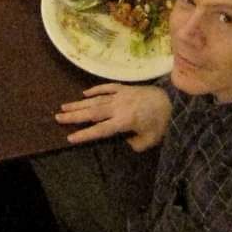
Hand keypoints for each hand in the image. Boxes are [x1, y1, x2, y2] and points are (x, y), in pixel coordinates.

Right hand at [55, 83, 171, 151]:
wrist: (174, 101)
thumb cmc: (163, 123)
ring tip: (64, 107)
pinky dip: (95, 90)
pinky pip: (107, 87)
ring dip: (79, 103)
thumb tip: (125, 142)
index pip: (100, 130)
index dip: (84, 134)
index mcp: (124, 121)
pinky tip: (85, 94)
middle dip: (74, 116)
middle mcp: (118, 106)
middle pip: (92, 112)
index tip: (69, 138)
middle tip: (57, 117)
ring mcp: (121, 95)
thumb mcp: (150, 140)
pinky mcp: (125, 88)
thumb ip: (135, 144)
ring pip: (96, 99)